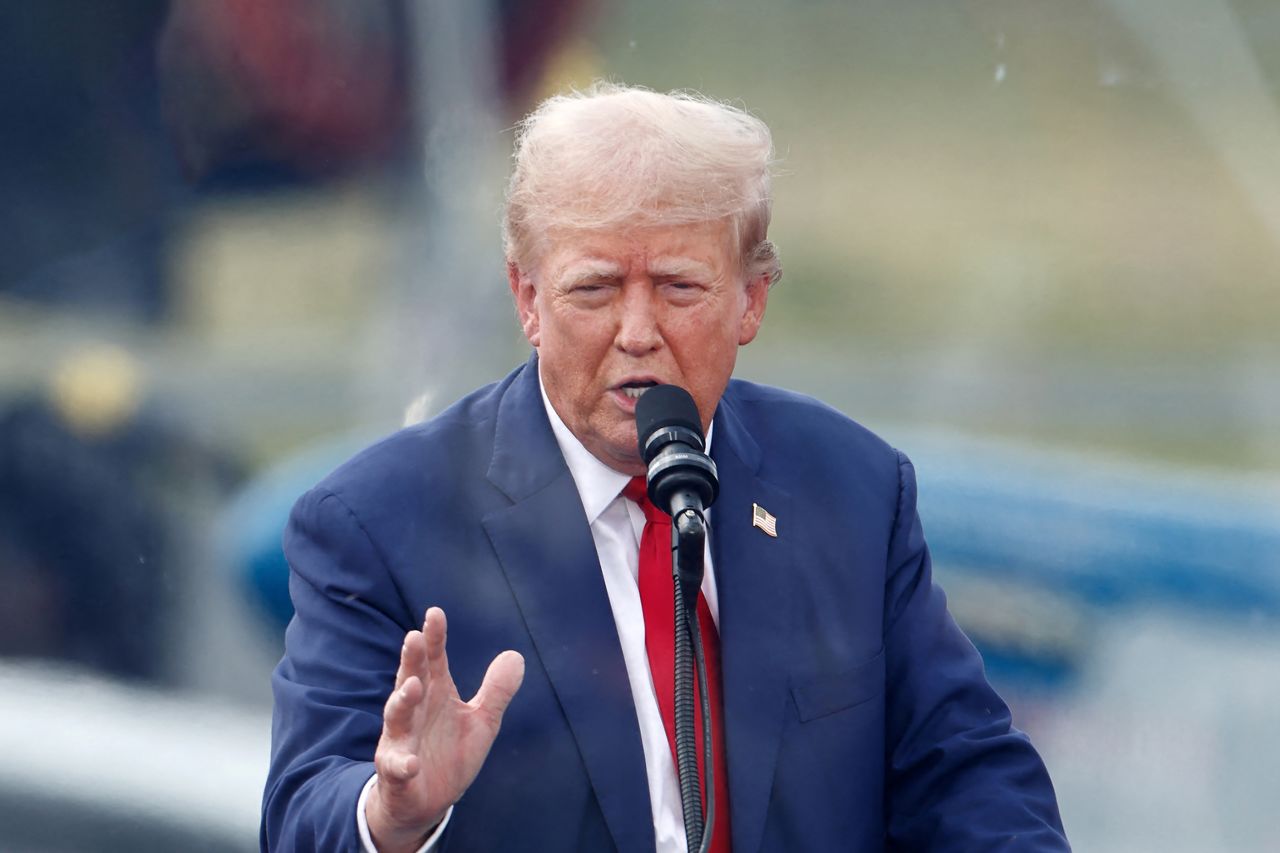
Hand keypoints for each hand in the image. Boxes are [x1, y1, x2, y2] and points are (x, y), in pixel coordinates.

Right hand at [366, 607, 524, 852]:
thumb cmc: (449, 754)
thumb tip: (516, 655)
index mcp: (435, 695)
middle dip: (411, 661)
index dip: (434, 638)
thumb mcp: (481, 722)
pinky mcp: (396, 773)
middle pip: (410, 680)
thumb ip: (496, 691)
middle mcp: (413, 712)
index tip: (435, 613)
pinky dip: (401, 764)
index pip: (433, 661)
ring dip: (402, 702)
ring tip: (413, 687)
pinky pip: (396, 767)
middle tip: (413, 638)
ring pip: (397, 718)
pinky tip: (410, 763)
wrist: (425, 803)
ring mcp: (401, 741)